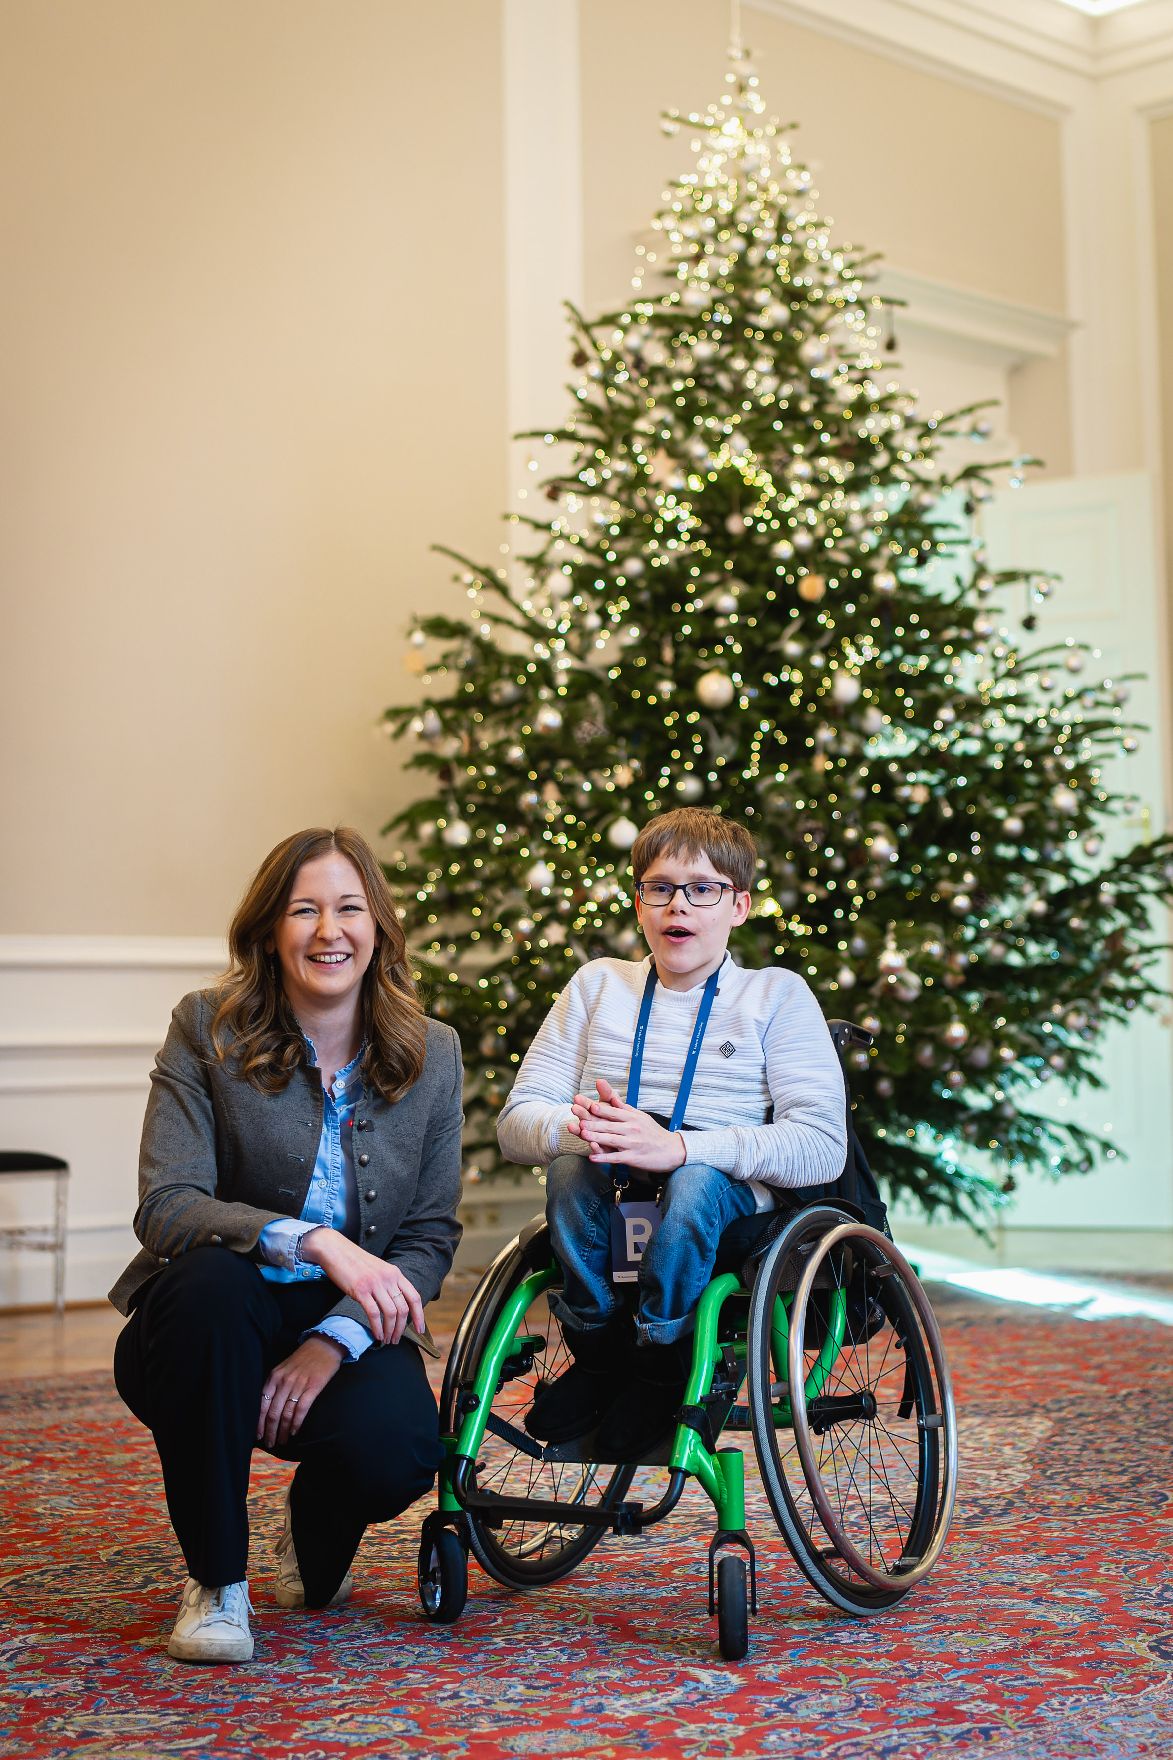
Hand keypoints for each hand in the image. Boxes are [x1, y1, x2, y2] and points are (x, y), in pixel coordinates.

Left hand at [258, 1335, 344, 1449]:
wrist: (324, 1345)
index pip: (262, 1404)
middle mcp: (284, 1381)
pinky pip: (301, 1409)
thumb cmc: (303, 1358)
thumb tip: (267, 1406)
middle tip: (270, 1444)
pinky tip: (294, 1431)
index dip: (259, 1423)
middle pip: (273, 1412)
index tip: (259, 1435)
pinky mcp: (313, 1387)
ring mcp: (298, 1384)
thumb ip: (275, 1385)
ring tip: (282, 1440)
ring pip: (286, 1414)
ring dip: (283, 1431)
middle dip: (270, 1431)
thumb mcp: (284, 1368)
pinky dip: (296, 1423)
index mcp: (274, 1377)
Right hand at [298, 1228, 424, 1344]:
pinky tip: (377, 1335)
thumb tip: (395, 1304)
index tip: (420, 1329)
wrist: (336, 1250)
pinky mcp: (360, 1290)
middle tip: (396, 1339)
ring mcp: (375, 1284)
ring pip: (391, 1313)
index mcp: (395, 1273)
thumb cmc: (355, 1262)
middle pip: (403, 1309)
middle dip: (402, 1328)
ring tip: (387, 1340)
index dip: (419, 1315)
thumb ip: (388, 1283)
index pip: (414, 1297)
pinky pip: (374, 1313)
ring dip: (391, 1331)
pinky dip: (377, 1327)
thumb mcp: (378, 1269)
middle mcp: (388, 1278)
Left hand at [567, 1078, 687, 1172]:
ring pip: (611, 1139)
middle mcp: (632, 1129)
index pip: (613, 1112)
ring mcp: (632, 1143)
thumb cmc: (653, 1132)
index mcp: (632, 1117)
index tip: (587, 1104)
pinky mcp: (633, 1157)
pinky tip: (592, 1157)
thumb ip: (623, 1107)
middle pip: (609, 1125)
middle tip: (577, 1117)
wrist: (671, 1150)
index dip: (600, 1108)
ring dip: (595, 1137)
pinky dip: (603, 1157)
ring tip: (582, 1134)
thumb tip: (611, 1096)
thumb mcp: (639, 1116)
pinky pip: (616, 1157)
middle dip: (592, 1121)